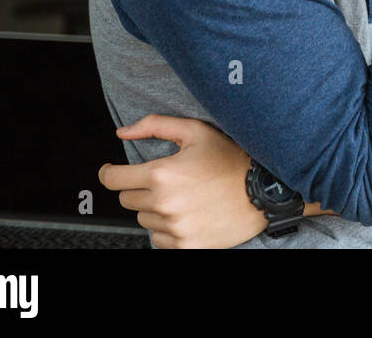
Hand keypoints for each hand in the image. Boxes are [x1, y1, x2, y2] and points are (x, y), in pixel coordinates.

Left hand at [99, 114, 265, 248]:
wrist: (262, 192)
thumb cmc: (231, 160)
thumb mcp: (196, 132)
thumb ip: (155, 125)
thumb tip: (123, 133)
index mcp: (162, 174)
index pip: (113, 180)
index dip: (109, 173)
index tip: (112, 172)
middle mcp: (164, 204)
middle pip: (127, 199)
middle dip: (139, 188)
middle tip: (163, 181)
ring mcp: (174, 228)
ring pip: (142, 219)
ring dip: (154, 208)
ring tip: (180, 197)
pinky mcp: (184, 245)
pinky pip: (157, 238)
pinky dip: (166, 228)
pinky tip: (185, 214)